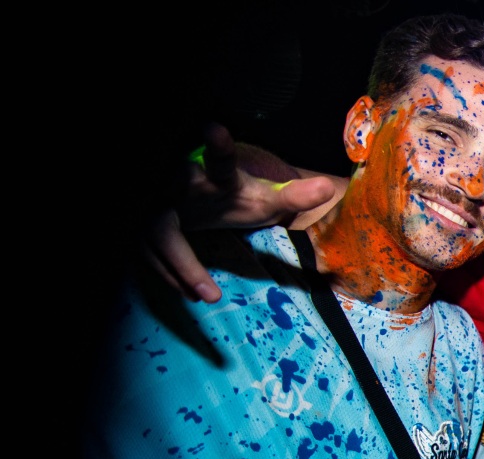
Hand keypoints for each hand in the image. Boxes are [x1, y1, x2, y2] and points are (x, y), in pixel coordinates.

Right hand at [146, 124, 336, 303]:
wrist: (195, 195)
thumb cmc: (232, 195)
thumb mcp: (264, 198)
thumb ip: (294, 195)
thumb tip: (329, 187)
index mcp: (214, 176)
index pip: (217, 160)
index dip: (217, 147)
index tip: (214, 128)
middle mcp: (180, 186)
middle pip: (167, 217)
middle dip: (179, 254)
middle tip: (206, 290)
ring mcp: (157, 205)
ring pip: (157, 239)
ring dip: (182, 270)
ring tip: (210, 296)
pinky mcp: (145, 224)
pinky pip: (149, 252)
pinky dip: (171, 273)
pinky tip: (194, 293)